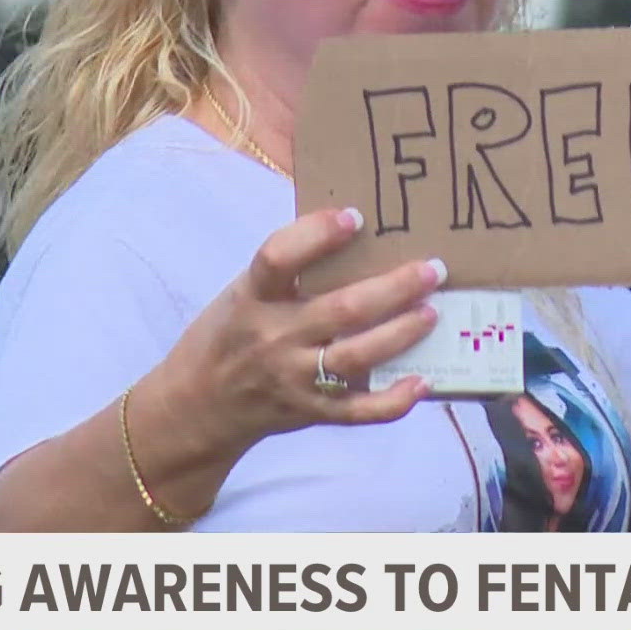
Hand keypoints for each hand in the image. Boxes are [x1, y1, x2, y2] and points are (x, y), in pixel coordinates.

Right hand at [158, 206, 445, 451]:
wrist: (198, 404)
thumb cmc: (231, 334)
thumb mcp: (243, 293)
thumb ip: (287, 270)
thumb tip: (351, 227)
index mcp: (252, 298)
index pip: (278, 259)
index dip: (316, 234)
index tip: (355, 217)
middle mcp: (273, 338)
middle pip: (341, 310)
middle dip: (393, 287)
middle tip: (432, 269)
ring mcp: (292, 379)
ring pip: (355, 357)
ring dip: (400, 334)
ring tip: (431, 312)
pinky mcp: (309, 412)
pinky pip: (357, 412)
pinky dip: (392, 402)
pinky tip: (423, 382)